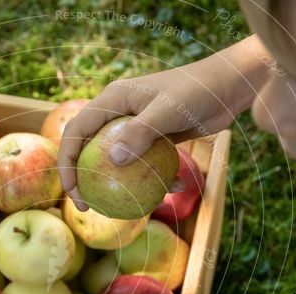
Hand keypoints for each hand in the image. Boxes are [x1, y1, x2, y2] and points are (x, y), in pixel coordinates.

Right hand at [58, 36, 270, 209]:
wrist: (228, 85)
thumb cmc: (198, 91)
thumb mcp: (168, 111)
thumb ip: (140, 133)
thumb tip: (113, 161)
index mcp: (112, 100)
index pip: (76, 132)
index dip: (67, 163)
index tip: (74, 191)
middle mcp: (118, 112)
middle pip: (89, 150)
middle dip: (84, 180)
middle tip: (87, 206)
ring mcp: (136, 126)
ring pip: (116, 160)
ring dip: (120, 184)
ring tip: (123, 208)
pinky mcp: (155, 137)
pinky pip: (146, 163)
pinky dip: (156, 177)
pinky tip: (174, 188)